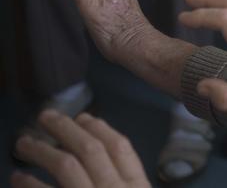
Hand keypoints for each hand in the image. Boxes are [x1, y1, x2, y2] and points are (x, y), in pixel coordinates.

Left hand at [11, 110, 148, 187]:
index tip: (83, 118)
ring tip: (24, 144)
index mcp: (137, 186)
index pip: (120, 147)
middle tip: (45, 118)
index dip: (100, 128)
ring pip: (66, 165)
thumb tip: (99, 160)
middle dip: (65, 128)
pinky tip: (18, 177)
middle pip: (90, 149)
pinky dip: (29, 183)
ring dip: (41, 150)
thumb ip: (126, 183)